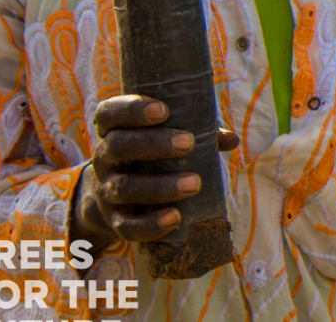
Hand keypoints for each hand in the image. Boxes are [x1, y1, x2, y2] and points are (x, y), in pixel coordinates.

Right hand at [70, 95, 239, 249]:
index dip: (132, 109)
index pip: (110, 112)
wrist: (115, 200)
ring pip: (125, 188)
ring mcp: (106, 190)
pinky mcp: (115, 220)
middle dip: (154, 144)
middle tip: (189, 142)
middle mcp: (104, 158)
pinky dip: (151, 224)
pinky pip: (128, 226)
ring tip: (195, 184)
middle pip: (118, 146)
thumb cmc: (150, 156)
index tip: (163, 110)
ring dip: (161, 186)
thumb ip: (196, 133)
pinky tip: (176, 218)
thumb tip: (231, 139)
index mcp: (113, 130)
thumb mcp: (165, 138)